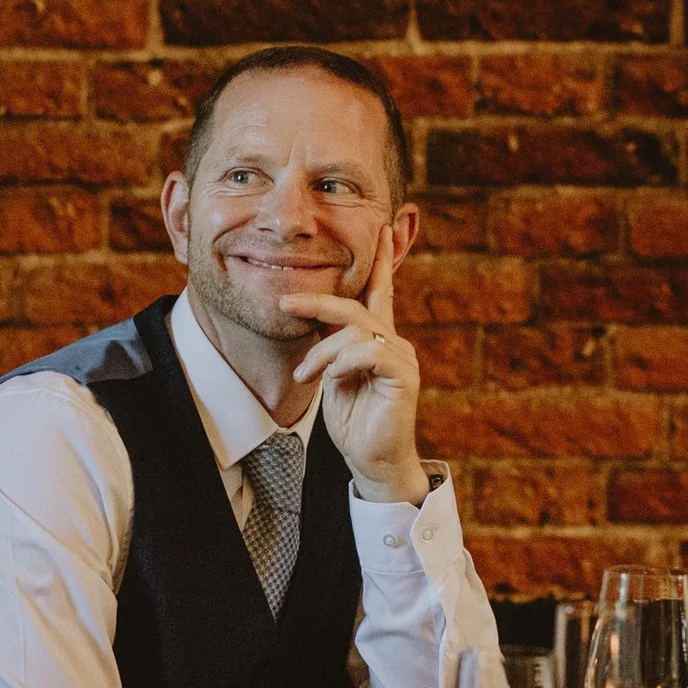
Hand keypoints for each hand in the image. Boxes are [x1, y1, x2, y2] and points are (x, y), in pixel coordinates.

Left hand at [280, 229, 430, 504]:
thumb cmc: (352, 420)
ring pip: (355, 330)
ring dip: (321, 352)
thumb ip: (330, 347)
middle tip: (283, 304)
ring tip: (305, 375)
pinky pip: (369, 351)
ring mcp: (401, 357)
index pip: (380, 291)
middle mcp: (393, 341)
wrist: (372, 459)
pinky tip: (332, 379)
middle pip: (355, 306)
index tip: (381, 228)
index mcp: (377, 338)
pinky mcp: (403, 376)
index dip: (381, 261)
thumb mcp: (332, 375)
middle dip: (316, 303)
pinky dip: (342, 362)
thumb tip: (315, 327)